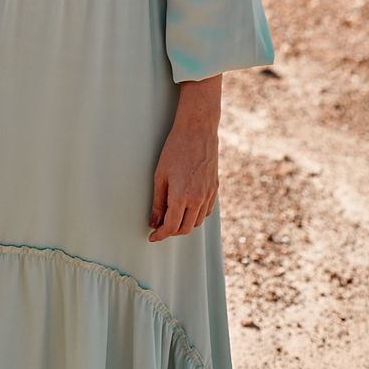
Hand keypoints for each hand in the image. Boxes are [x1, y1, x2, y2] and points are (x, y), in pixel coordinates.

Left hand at [148, 76, 220, 242]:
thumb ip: (157, 202)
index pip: (171, 226)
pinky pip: (206, 211)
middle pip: (185, 228)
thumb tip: (154, 222)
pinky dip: (196, 216)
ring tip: (172, 217)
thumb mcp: (160, 175)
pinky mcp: (215, 189)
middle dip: (171, 232)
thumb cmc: (174, 149)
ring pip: (197, 222)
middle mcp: (197, 199)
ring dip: (184, 225)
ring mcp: (208, 195)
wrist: (197, 131)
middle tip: (160, 227)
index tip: (152, 236)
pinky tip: (187, 209)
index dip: (160, 235)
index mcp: (181, 196)